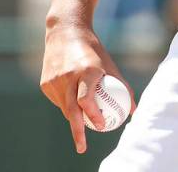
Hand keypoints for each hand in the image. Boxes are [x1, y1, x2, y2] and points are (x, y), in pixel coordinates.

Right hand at [40, 23, 135, 152]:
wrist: (66, 31)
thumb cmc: (93, 50)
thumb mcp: (109, 64)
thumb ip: (122, 86)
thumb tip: (133, 110)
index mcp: (86, 70)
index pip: (87, 100)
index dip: (94, 115)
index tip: (101, 126)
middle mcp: (68, 76)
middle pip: (71, 110)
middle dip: (77, 131)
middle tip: (83, 147)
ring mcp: (54, 80)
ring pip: (64, 107)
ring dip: (74, 116)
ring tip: (82, 117)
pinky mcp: (45, 83)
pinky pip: (57, 100)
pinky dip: (65, 103)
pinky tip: (71, 95)